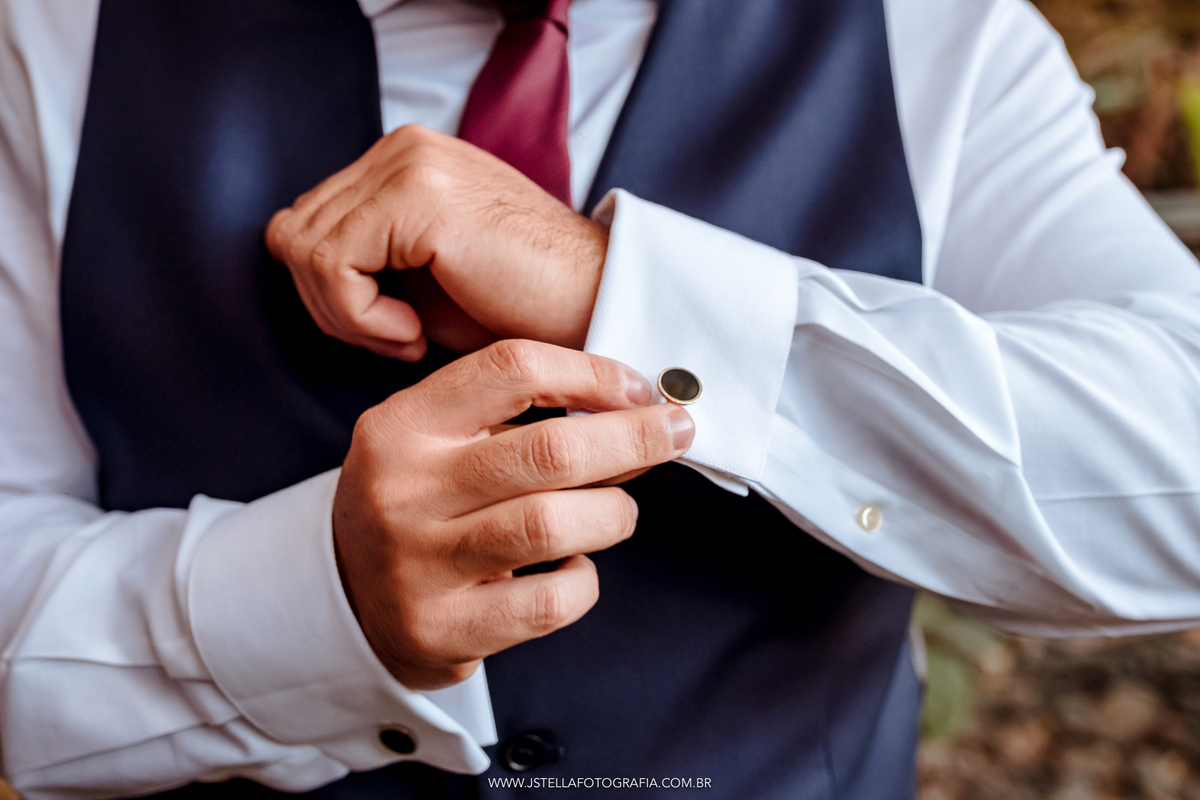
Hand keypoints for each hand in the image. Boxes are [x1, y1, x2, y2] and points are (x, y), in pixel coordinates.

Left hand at [266, 125, 606, 359]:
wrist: (596, 306)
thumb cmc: (520, 307)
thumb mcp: (425, 276)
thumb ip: (366, 259)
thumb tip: (304, 272)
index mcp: (402, 159)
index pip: (306, 223)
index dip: (332, 294)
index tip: (392, 329)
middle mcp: (401, 148)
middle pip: (293, 234)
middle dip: (333, 306)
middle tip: (397, 337)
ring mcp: (409, 164)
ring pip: (302, 250)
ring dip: (346, 315)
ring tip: (408, 335)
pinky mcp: (417, 196)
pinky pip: (332, 265)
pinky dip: (360, 317)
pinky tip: (414, 332)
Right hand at [334, 340, 694, 689]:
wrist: (343, 598)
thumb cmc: (415, 504)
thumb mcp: (433, 439)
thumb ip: (513, 418)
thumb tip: (631, 409)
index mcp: (401, 427)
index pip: (511, 370)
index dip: (591, 374)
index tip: (639, 389)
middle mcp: (404, 492)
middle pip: (549, 451)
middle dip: (632, 439)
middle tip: (673, 434)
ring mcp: (419, 565)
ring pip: (554, 525)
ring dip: (612, 513)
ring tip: (618, 512)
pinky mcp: (442, 630)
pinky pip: (549, 602)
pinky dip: (582, 581)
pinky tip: (573, 568)